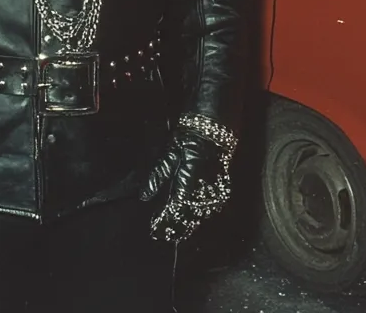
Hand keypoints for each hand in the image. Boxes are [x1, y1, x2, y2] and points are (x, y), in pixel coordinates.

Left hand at [140, 127, 231, 243]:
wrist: (212, 130)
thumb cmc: (189, 140)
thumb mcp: (170, 154)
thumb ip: (158, 176)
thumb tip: (145, 195)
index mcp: (188, 183)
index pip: (175, 211)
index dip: (164, 222)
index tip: (154, 229)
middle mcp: (203, 192)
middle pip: (188, 218)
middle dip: (174, 228)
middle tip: (160, 234)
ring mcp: (214, 193)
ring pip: (199, 216)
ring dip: (186, 224)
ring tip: (173, 230)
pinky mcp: (220, 190)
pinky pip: (209, 209)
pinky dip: (198, 215)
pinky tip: (190, 217)